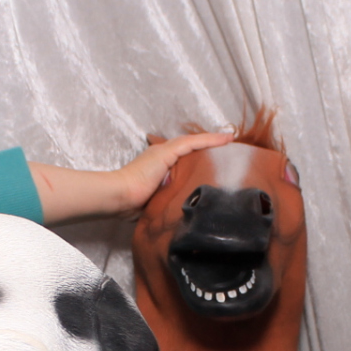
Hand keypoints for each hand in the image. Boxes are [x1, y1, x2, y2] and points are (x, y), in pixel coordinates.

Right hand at [31, 132, 234, 225]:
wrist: (120, 197)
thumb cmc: (132, 204)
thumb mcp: (156, 201)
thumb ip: (167, 199)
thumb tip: (181, 211)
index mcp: (159, 166)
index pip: (182, 159)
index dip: (197, 158)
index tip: (212, 162)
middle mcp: (161, 155)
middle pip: (189, 149)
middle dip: (208, 147)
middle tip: (227, 148)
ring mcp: (163, 152)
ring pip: (192, 143)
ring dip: (212, 141)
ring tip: (230, 140)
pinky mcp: (165, 153)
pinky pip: (192, 143)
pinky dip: (209, 140)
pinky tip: (224, 139)